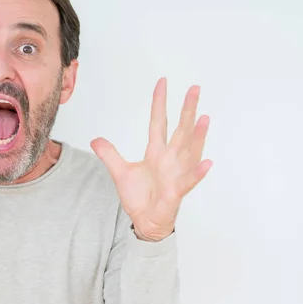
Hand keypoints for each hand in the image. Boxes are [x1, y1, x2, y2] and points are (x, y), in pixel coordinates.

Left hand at [91, 78, 211, 241]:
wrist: (145, 221)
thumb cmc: (140, 197)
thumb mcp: (119, 172)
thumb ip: (109, 154)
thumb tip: (95, 140)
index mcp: (156, 152)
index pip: (159, 122)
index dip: (159, 102)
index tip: (162, 82)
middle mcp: (170, 159)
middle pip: (180, 129)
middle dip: (187, 109)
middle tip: (195, 88)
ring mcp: (176, 174)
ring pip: (190, 151)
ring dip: (198, 136)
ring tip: (204, 118)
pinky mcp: (176, 191)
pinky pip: (189, 180)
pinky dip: (198, 172)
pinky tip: (207, 162)